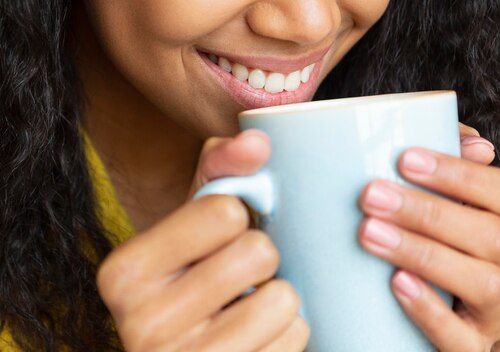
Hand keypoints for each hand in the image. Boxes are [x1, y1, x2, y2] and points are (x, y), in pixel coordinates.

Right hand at [97, 130, 308, 351]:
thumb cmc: (192, 278)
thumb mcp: (189, 224)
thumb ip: (218, 170)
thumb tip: (258, 141)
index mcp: (126, 271)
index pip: (224, 211)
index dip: (237, 217)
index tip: (221, 237)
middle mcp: (142, 323)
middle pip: (258, 252)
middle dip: (262, 258)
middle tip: (241, 275)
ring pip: (283, 298)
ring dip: (278, 296)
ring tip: (250, 305)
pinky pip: (295, 336)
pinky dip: (288, 330)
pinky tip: (258, 336)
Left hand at [358, 123, 499, 350]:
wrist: (395, 317)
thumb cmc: (413, 240)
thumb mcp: (423, 201)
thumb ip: (443, 167)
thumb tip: (478, 146)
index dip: (461, 174)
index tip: (404, 158)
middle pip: (492, 236)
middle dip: (429, 212)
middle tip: (371, 195)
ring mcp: (495, 313)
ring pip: (483, 282)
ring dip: (424, 253)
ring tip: (370, 234)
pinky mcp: (472, 348)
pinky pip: (463, 339)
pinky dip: (431, 310)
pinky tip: (397, 283)